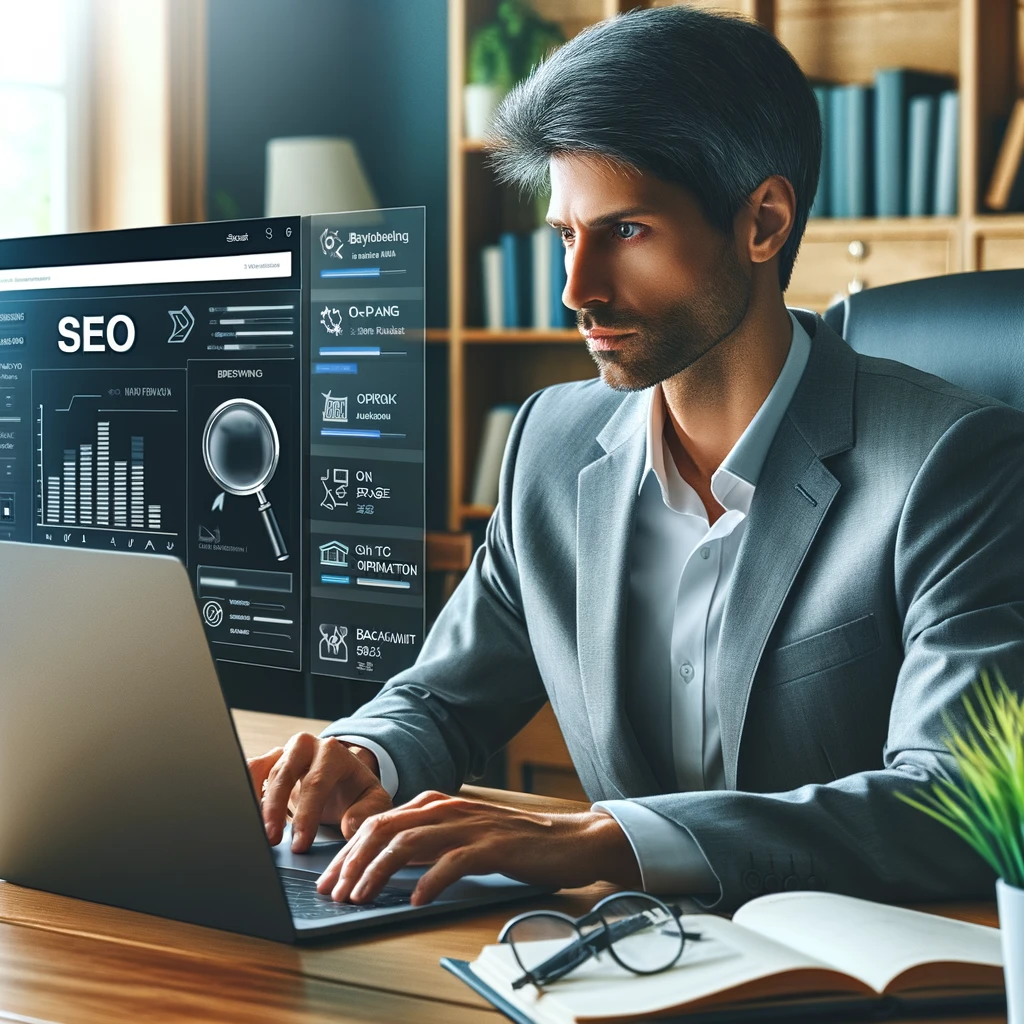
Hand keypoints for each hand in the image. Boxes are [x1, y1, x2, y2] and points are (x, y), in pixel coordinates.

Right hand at [247, 732, 391, 851]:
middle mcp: (305, 746)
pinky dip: (243, 791)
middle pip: (284, 775)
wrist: (342, 777)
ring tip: (255, 831)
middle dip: (275, 810)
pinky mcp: (268, 761)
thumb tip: (350, 826)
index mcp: (333, 753)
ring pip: (262, 774)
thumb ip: (367, 813)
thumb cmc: (356, 791)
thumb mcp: (373, 800)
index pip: (316, 783)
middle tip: (271, 840)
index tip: (300, 844)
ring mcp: (284, 751)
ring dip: (256, 804)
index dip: (307, 815)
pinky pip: (250, 772)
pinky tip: (246, 815)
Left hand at [315, 790, 641, 905]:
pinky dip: (429, 880)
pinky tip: (416, 899)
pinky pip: (453, 861)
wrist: (570, 839)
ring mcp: (471, 825)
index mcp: (438, 804)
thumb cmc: (515, 842)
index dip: (348, 851)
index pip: (378, 822)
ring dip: (378, 872)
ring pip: (410, 843)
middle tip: (334, 892)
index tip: (330, 879)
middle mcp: (449, 808)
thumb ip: (429, 842)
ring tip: (361, 897)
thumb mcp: (463, 836)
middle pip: (384, 828)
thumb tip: (386, 864)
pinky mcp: (494, 846)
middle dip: (352, 861)